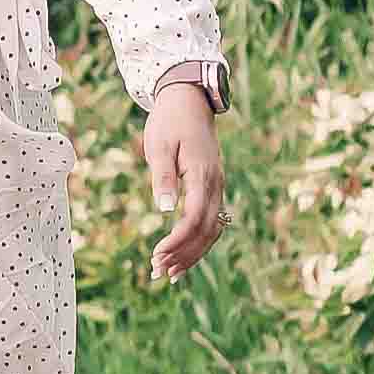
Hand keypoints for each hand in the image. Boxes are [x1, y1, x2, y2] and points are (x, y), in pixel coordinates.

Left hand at [144, 81, 230, 286]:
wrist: (189, 100)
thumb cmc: (170, 121)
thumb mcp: (159, 146)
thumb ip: (163, 177)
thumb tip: (163, 209)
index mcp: (202, 175)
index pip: (193, 219)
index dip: (176, 242)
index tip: (156, 257)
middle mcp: (215, 184)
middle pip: (206, 231)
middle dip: (183, 255)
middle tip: (158, 273)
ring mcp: (217, 186)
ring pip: (212, 230)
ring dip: (192, 253)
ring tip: (168, 273)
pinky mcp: (212, 187)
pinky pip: (211, 221)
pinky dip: (198, 241)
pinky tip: (183, 255)